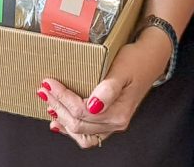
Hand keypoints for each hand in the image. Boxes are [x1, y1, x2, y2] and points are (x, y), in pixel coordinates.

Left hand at [39, 38, 165, 147]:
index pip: (82, 111)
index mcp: (118, 113)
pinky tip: (59, 121)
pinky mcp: (108, 121)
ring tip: (49, 104)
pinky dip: (70, 129)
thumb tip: (94, 105)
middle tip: (43, 89)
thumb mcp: (122, 70)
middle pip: (78, 124)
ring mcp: (112, 124)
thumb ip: (109, 89)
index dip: (62, 97)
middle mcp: (116, 123)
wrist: (149, 59)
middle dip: (57, 106)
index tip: (49, 82)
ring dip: (62, 120)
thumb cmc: (135, 61)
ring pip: (80, 133)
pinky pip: (87, 134)